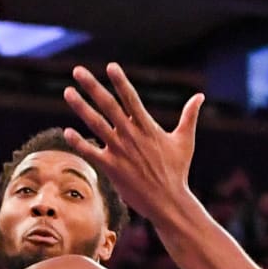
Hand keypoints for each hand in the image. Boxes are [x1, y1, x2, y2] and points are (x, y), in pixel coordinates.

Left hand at [63, 63, 204, 222]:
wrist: (169, 202)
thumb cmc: (177, 171)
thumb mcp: (185, 141)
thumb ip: (189, 116)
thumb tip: (200, 96)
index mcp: (148, 127)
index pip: (131, 98)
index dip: (120, 81)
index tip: (110, 66)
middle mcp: (132, 135)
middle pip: (109, 105)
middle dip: (93, 86)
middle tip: (78, 71)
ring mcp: (120, 151)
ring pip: (96, 124)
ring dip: (81, 107)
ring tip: (68, 92)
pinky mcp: (112, 168)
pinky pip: (91, 153)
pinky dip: (79, 143)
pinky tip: (66, 131)